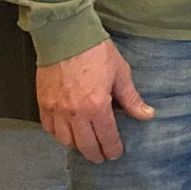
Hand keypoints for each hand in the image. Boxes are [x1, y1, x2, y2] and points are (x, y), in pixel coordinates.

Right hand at [34, 40, 154, 162]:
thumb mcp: (120, 73)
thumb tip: (147, 114)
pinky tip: (65, 131)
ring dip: (76, 145)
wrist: (65, 33)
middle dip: (95, 154)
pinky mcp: (43, 102)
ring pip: (65, 141)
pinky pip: (48, 128)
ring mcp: (57, 109)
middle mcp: (75, 113)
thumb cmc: (94, 50)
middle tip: (101, 155)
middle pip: (85, 146)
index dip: (112, 149)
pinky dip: (57, 134)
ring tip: (84, 143)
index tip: (115, 152)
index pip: (107, 138)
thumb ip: (131, 98)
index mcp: (97, 106)